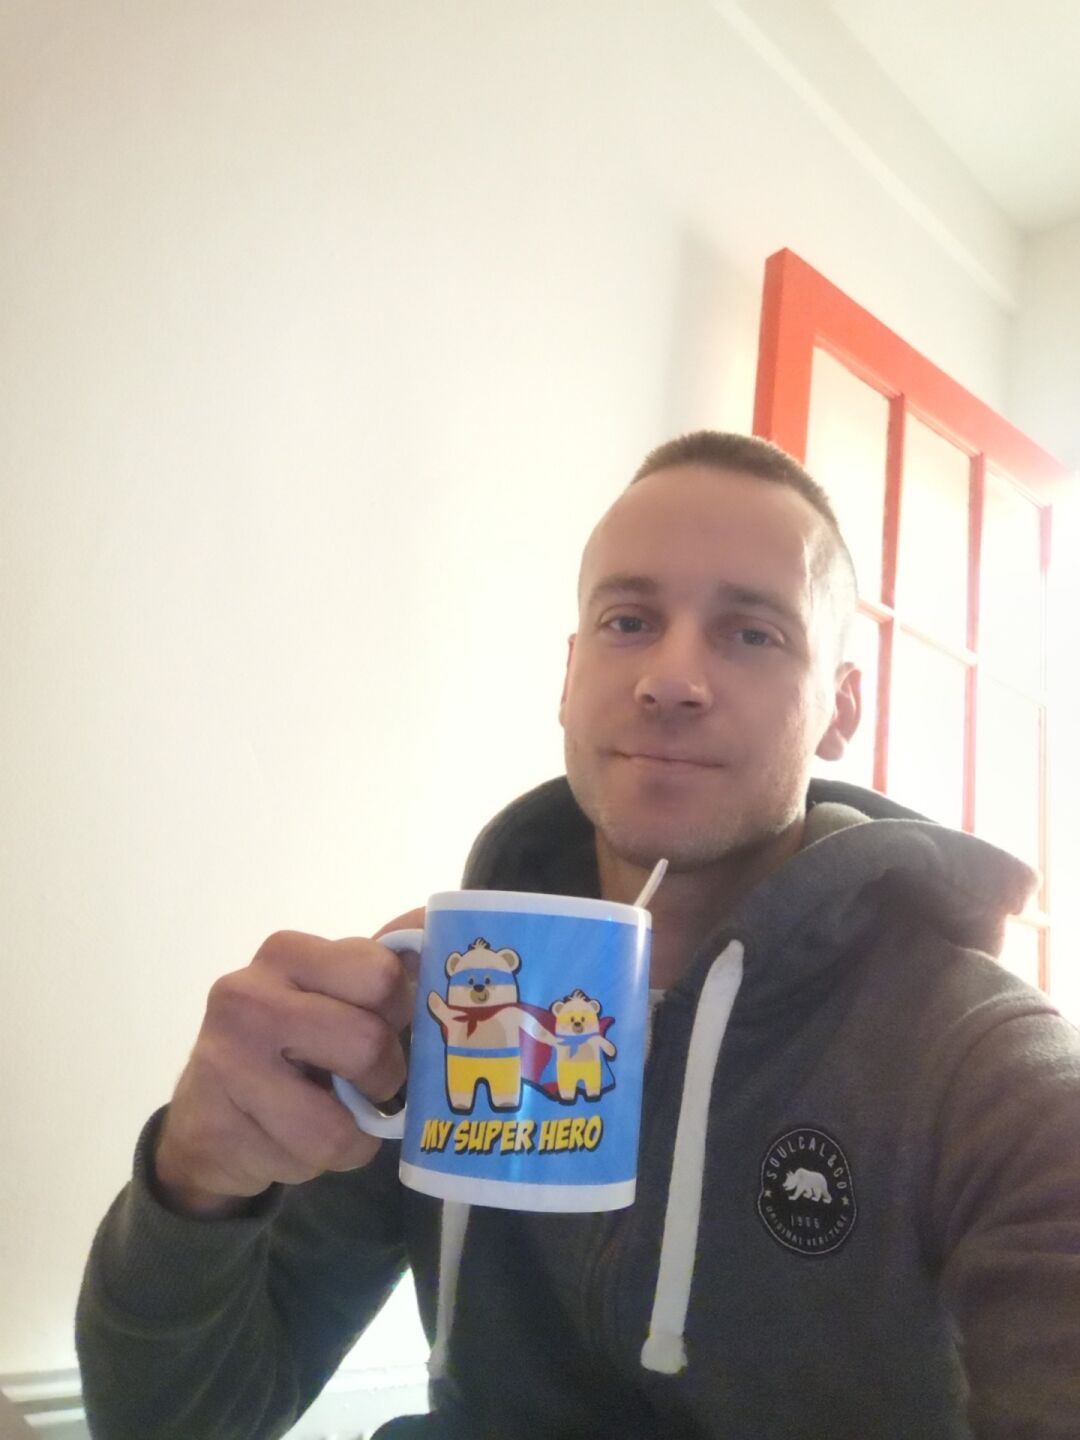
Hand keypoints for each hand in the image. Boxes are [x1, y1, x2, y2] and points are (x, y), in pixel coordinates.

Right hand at [153, 910, 423, 1217]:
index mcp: (287, 953)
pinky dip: (327, 1157)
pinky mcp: (218, 1124)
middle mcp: (247, 994)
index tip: (384, 1025)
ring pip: (343, 1112)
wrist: (206, 1124)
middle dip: (385, 1073)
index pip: (382, 973)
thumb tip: (446, 929)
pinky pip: (314, 1152)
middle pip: (368, 1041)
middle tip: (364, 1079)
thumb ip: (386, 968)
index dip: (399, 1010)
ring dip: (357, 1128)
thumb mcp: (334, 998)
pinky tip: (296, 1139)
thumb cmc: (292, 1050)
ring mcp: (227, 1060)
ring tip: (331, 1113)